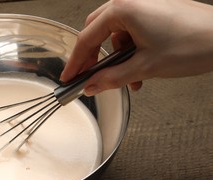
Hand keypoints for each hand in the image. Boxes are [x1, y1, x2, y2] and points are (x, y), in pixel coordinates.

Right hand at [60, 0, 212, 95]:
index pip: (86, 38)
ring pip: (114, 34)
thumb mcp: (145, 67)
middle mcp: (130, 1)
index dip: (75, 62)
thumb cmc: (195, 43)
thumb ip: (112, 78)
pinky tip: (139, 68)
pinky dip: (130, 51)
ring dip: (116, 58)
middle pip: (96, 32)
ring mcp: (142, 4)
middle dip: (94, 58)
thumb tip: (91, 86)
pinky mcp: (153, 10)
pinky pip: (130, 31)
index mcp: (123, 9)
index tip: (69, 77)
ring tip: (127, 78)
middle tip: (89, 77)